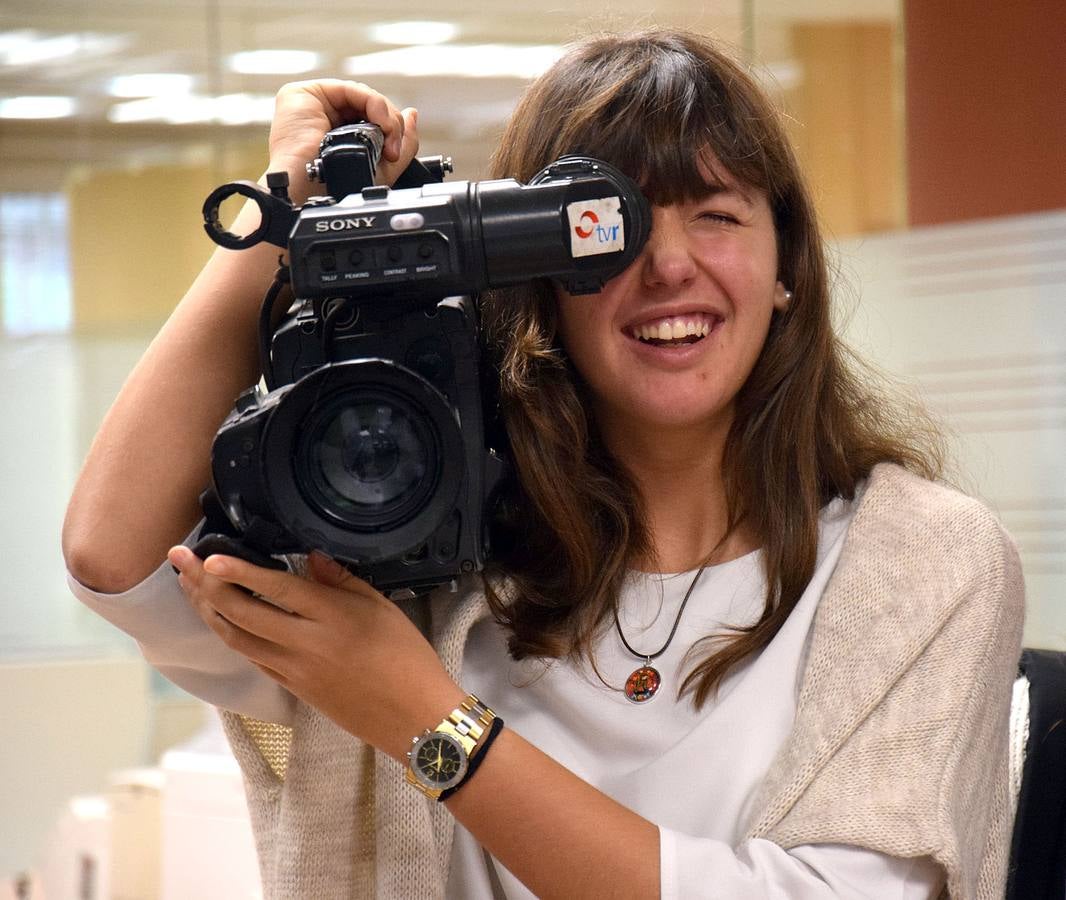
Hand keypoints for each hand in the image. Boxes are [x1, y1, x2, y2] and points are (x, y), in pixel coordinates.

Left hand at [168, 546, 463, 758]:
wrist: (412, 717)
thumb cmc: (407, 657)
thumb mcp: (382, 608)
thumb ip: (342, 581)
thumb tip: (311, 558)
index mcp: (331, 617)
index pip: (275, 589)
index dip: (238, 571)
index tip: (207, 557)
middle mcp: (304, 644)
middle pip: (241, 613)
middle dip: (205, 586)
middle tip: (180, 560)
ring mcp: (293, 670)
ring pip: (236, 638)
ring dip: (208, 611)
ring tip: (189, 586)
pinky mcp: (292, 688)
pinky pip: (251, 657)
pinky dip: (230, 635)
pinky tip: (221, 619)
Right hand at [266, 79, 419, 203]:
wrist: (310, 192)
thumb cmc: (334, 189)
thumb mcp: (380, 167)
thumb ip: (402, 142)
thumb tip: (413, 113)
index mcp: (335, 132)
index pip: (369, 118)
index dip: (390, 129)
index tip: (397, 151)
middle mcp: (323, 116)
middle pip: (368, 105)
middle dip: (391, 124)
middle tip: (393, 148)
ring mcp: (313, 104)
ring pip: (363, 96)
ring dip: (385, 115)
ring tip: (388, 140)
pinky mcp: (305, 93)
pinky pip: (351, 89)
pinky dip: (373, 103)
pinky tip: (379, 122)